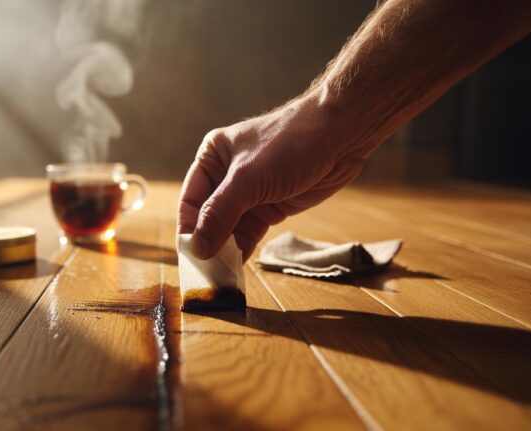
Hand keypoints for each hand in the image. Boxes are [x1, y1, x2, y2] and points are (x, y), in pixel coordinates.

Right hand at [178, 94, 371, 260]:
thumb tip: (197, 249)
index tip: (190, 259)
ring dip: (225, 251)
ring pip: (229, 228)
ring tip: (219, 277)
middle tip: (204, 275)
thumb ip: (220, 214)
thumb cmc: (289, 143)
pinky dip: (243, 250)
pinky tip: (236, 269)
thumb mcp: (248, 179)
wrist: (341, 134)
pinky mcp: (271, 205)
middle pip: (209, 218)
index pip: (191, 202)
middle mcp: (226, 176)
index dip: (189, 231)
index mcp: (212, 158)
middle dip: (207, 244)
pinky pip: (250, 232)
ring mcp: (250, 192)